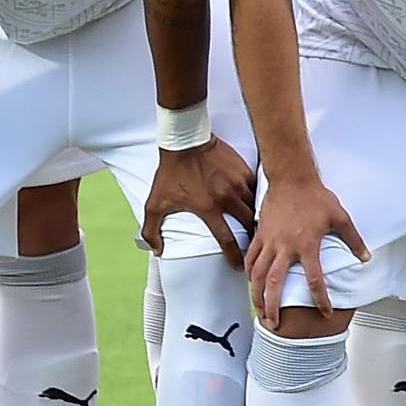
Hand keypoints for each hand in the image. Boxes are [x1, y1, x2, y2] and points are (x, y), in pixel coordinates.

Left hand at [142, 140, 256, 263]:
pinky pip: (254, 188)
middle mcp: (226, 197)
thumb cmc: (171, 172)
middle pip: (248, 223)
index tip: (238, 266)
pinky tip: (251, 201)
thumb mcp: (156, 202)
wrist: (185, 140)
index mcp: (208, 208)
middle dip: (251, 236)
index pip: (227, 239)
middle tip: (251, 244)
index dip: (235, 256)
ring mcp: (237, 182)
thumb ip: (152, 230)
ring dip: (253, 216)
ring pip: (254, 205)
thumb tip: (157, 250)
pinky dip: (253, 197)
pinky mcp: (242, 170)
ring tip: (254, 224)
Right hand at [243, 174, 365, 329]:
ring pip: (257, 275)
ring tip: (258, 311)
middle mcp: (285, 247)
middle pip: (275, 284)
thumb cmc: (315, 196)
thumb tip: (365, 257)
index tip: (325, 313)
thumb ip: (353, 239)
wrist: (292, 177)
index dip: (321, 300)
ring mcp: (270, 241)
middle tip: (274, 324)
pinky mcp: (260, 234)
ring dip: (256, 295)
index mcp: (307, 245)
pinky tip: (250, 283)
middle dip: (273, 307)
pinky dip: (248, 273)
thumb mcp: (340, 217)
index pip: (314, 280)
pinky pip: (250, 258)